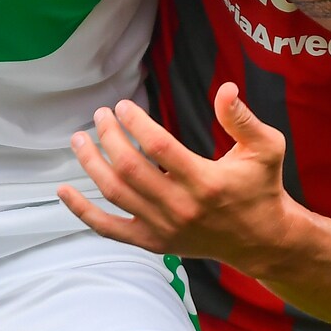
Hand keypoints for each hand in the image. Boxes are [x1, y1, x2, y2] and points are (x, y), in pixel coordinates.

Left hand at [58, 86, 298, 271]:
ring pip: (115, 194)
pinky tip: (64, 190)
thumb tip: (225, 88)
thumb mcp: (266, 148)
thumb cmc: (261, 188)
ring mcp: (163, 228)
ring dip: (91, 165)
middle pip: (130, 169)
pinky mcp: (153, 242)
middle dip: (109, 137)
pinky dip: (83, 211)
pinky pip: (110, 229)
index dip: (135, 123)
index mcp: (205, 182)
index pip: (158, 147)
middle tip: (101, 115)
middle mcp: (180, 207)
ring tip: (79, 139)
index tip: (122, 106)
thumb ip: (243, 119)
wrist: (262, 240)